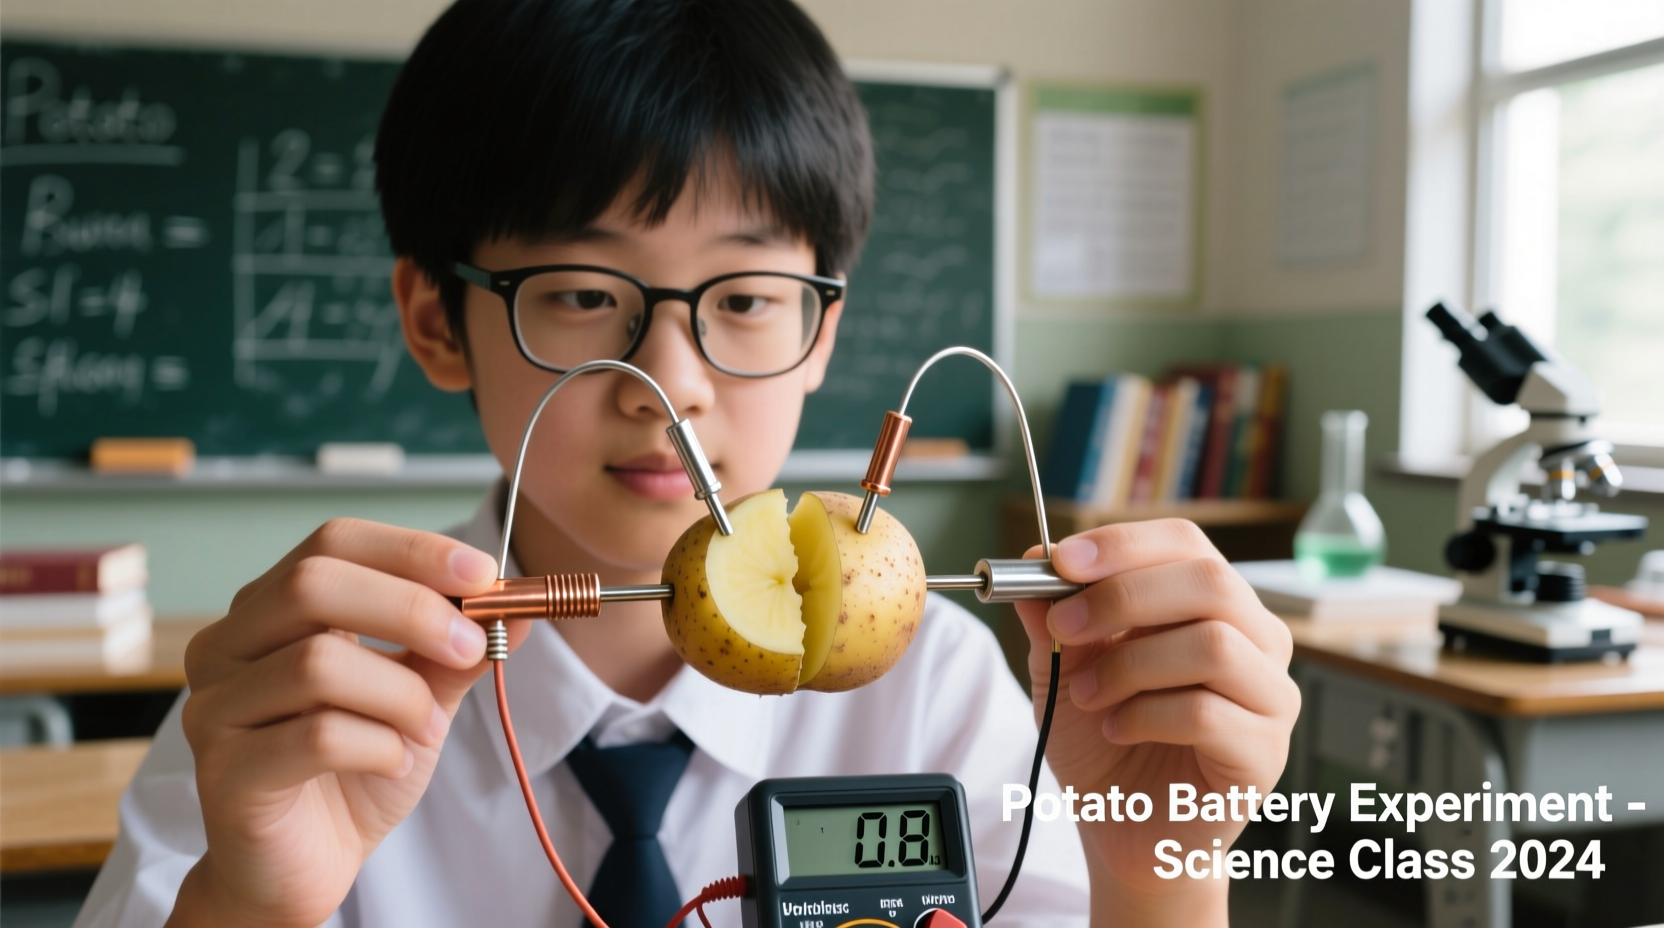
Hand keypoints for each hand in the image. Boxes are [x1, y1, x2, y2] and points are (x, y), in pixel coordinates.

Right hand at [168, 519, 524, 927]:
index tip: (485, 575)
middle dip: (412, 609)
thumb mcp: (418, 697)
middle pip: (313, 585)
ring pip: (319, 664)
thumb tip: (519, 606)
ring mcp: (215, 708)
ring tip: (426, 729)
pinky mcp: (224, 772)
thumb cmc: (355, 769)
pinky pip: (317, 737)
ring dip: (402, 696)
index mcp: (269, 610)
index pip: (332, 542)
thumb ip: (456, 651)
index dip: (412, 551)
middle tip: (472, 646)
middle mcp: (227, 646)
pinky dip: (380, 746)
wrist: (306, 865)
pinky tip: (394, 762)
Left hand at [1013, 520, 1298, 924]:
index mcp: (1213, 604)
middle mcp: (1257, 640)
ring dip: (1130, 666)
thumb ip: (1052, 615)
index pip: (1185, 543)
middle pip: (1210, 582)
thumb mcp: (1064, 666)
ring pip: (1213, 644)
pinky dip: (1144, 716)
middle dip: (1122, 598)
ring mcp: (1270, 696)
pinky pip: (1208, 714)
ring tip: (1088, 695)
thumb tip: (1030, 557)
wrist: (1122, 825)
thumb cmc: (1107, 739)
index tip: (1060, 562)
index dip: (1123, 544)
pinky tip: (1116, 730)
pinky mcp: (1265, 752)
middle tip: (1065, 628)